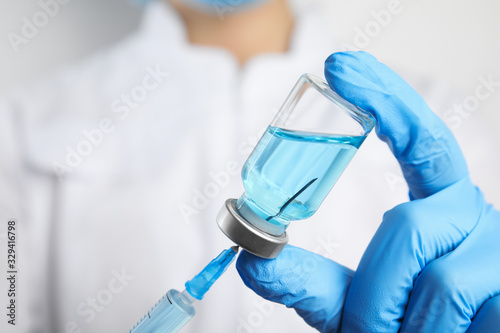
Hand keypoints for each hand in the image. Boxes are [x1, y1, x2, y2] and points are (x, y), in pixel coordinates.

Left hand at [237, 51, 499, 331]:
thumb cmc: (398, 328)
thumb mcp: (348, 303)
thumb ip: (306, 280)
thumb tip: (247, 257)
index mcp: (434, 204)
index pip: (420, 140)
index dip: (386, 100)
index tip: (342, 66)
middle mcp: (471, 214)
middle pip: (406, 224)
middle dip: (373, 289)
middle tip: (368, 329)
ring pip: (433, 274)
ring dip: (396, 319)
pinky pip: (455, 299)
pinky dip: (428, 330)